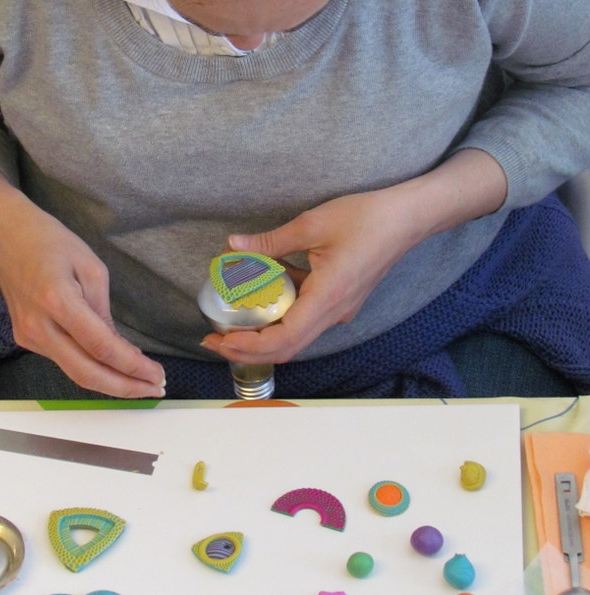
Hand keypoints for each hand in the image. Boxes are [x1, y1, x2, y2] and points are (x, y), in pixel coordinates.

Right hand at [0, 165, 165, 397]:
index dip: (132, 367)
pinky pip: (65, 361)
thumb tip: (120, 350)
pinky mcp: (26, 340)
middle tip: (156, 389)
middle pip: (87, 373)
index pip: (101, 347)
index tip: (157, 375)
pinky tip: (114, 367)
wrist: (4, 235)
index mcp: (58, 300)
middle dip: (125, 387)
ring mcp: (29, 336)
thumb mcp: (91, 268)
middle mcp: (39, 326)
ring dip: (111, 382)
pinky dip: (92, 368)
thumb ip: (104, 312)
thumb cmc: (50, 242)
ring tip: (141, 382)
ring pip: (75, 373)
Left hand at [201, 188, 420, 363]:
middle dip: (247, 349)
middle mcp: (333, 314)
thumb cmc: (367, 218)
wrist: (408, 218)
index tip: (221, 339)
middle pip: (286, 349)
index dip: (248, 346)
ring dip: (261, 336)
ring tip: (229, 325)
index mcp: (327, 298)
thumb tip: (233, 245)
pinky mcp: (338, 304)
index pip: (282, 339)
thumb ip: (270, 242)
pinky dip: (278, 317)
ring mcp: (337, 311)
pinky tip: (259, 298)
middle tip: (214, 340)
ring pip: (294, 338)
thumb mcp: (312, 224)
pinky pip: (304, 320)